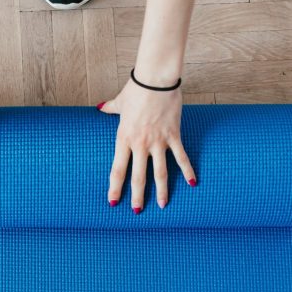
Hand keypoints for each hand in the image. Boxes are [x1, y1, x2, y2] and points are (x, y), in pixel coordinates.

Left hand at [98, 80, 196, 212]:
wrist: (155, 80)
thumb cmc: (137, 89)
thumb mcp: (120, 101)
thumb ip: (110, 108)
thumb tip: (99, 107)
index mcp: (123, 138)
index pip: (117, 169)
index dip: (115, 187)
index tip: (113, 201)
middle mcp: (140, 144)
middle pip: (138, 176)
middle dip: (137, 196)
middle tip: (137, 212)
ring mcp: (158, 141)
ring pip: (160, 172)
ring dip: (162, 191)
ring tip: (163, 205)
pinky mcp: (174, 135)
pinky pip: (181, 157)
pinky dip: (188, 171)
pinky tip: (192, 184)